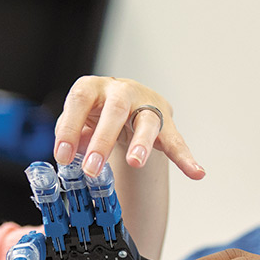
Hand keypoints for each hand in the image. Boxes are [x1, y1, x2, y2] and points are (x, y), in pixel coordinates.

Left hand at [54, 75, 202, 179]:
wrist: (127, 102)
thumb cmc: (97, 112)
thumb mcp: (79, 119)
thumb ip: (71, 134)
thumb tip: (66, 156)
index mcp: (94, 87)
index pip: (80, 100)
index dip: (70, 127)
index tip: (63, 156)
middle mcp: (122, 91)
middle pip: (115, 109)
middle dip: (103, 140)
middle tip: (91, 169)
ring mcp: (146, 104)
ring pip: (147, 121)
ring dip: (141, 143)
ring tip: (136, 163)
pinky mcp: (165, 121)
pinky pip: (175, 140)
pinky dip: (185, 157)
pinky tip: (195, 172)